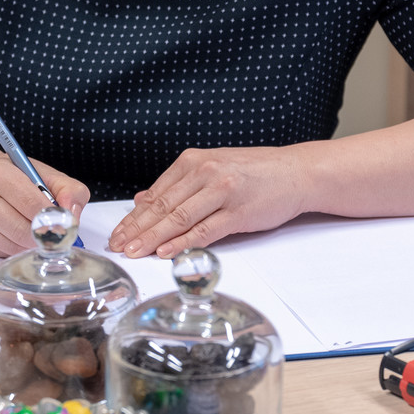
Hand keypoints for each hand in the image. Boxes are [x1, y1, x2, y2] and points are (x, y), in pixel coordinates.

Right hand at [0, 155, 89, 257]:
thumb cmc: (17, 177)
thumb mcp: (47, 174)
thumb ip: (69, 191)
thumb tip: (72, 216)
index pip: (31, 204)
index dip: (52, 219)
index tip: (64, 226)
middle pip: (20, 229)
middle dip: (42, 235)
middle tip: (54, 234)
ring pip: (11, 245)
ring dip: (30, 245)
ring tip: (37, 233)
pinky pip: (2, 252)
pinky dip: (17, 248)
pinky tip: (20, 236)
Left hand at [107, 146, 309, 259]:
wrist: (296, 172)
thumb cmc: (255, 172)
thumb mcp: (213, 168)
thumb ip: (178, 185)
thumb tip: (141, 200)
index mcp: (194, 161)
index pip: (156, 193)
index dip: (133, 216)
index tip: (117, 234)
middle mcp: (206, 172)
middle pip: (162, 206)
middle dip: (136, 229)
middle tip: (117, 247)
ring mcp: (222, 191)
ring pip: (179, 218)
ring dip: (153, 238)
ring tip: (134, 253)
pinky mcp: (239, 212)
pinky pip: (204, 230)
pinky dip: (182, 242)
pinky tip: (166, 252)